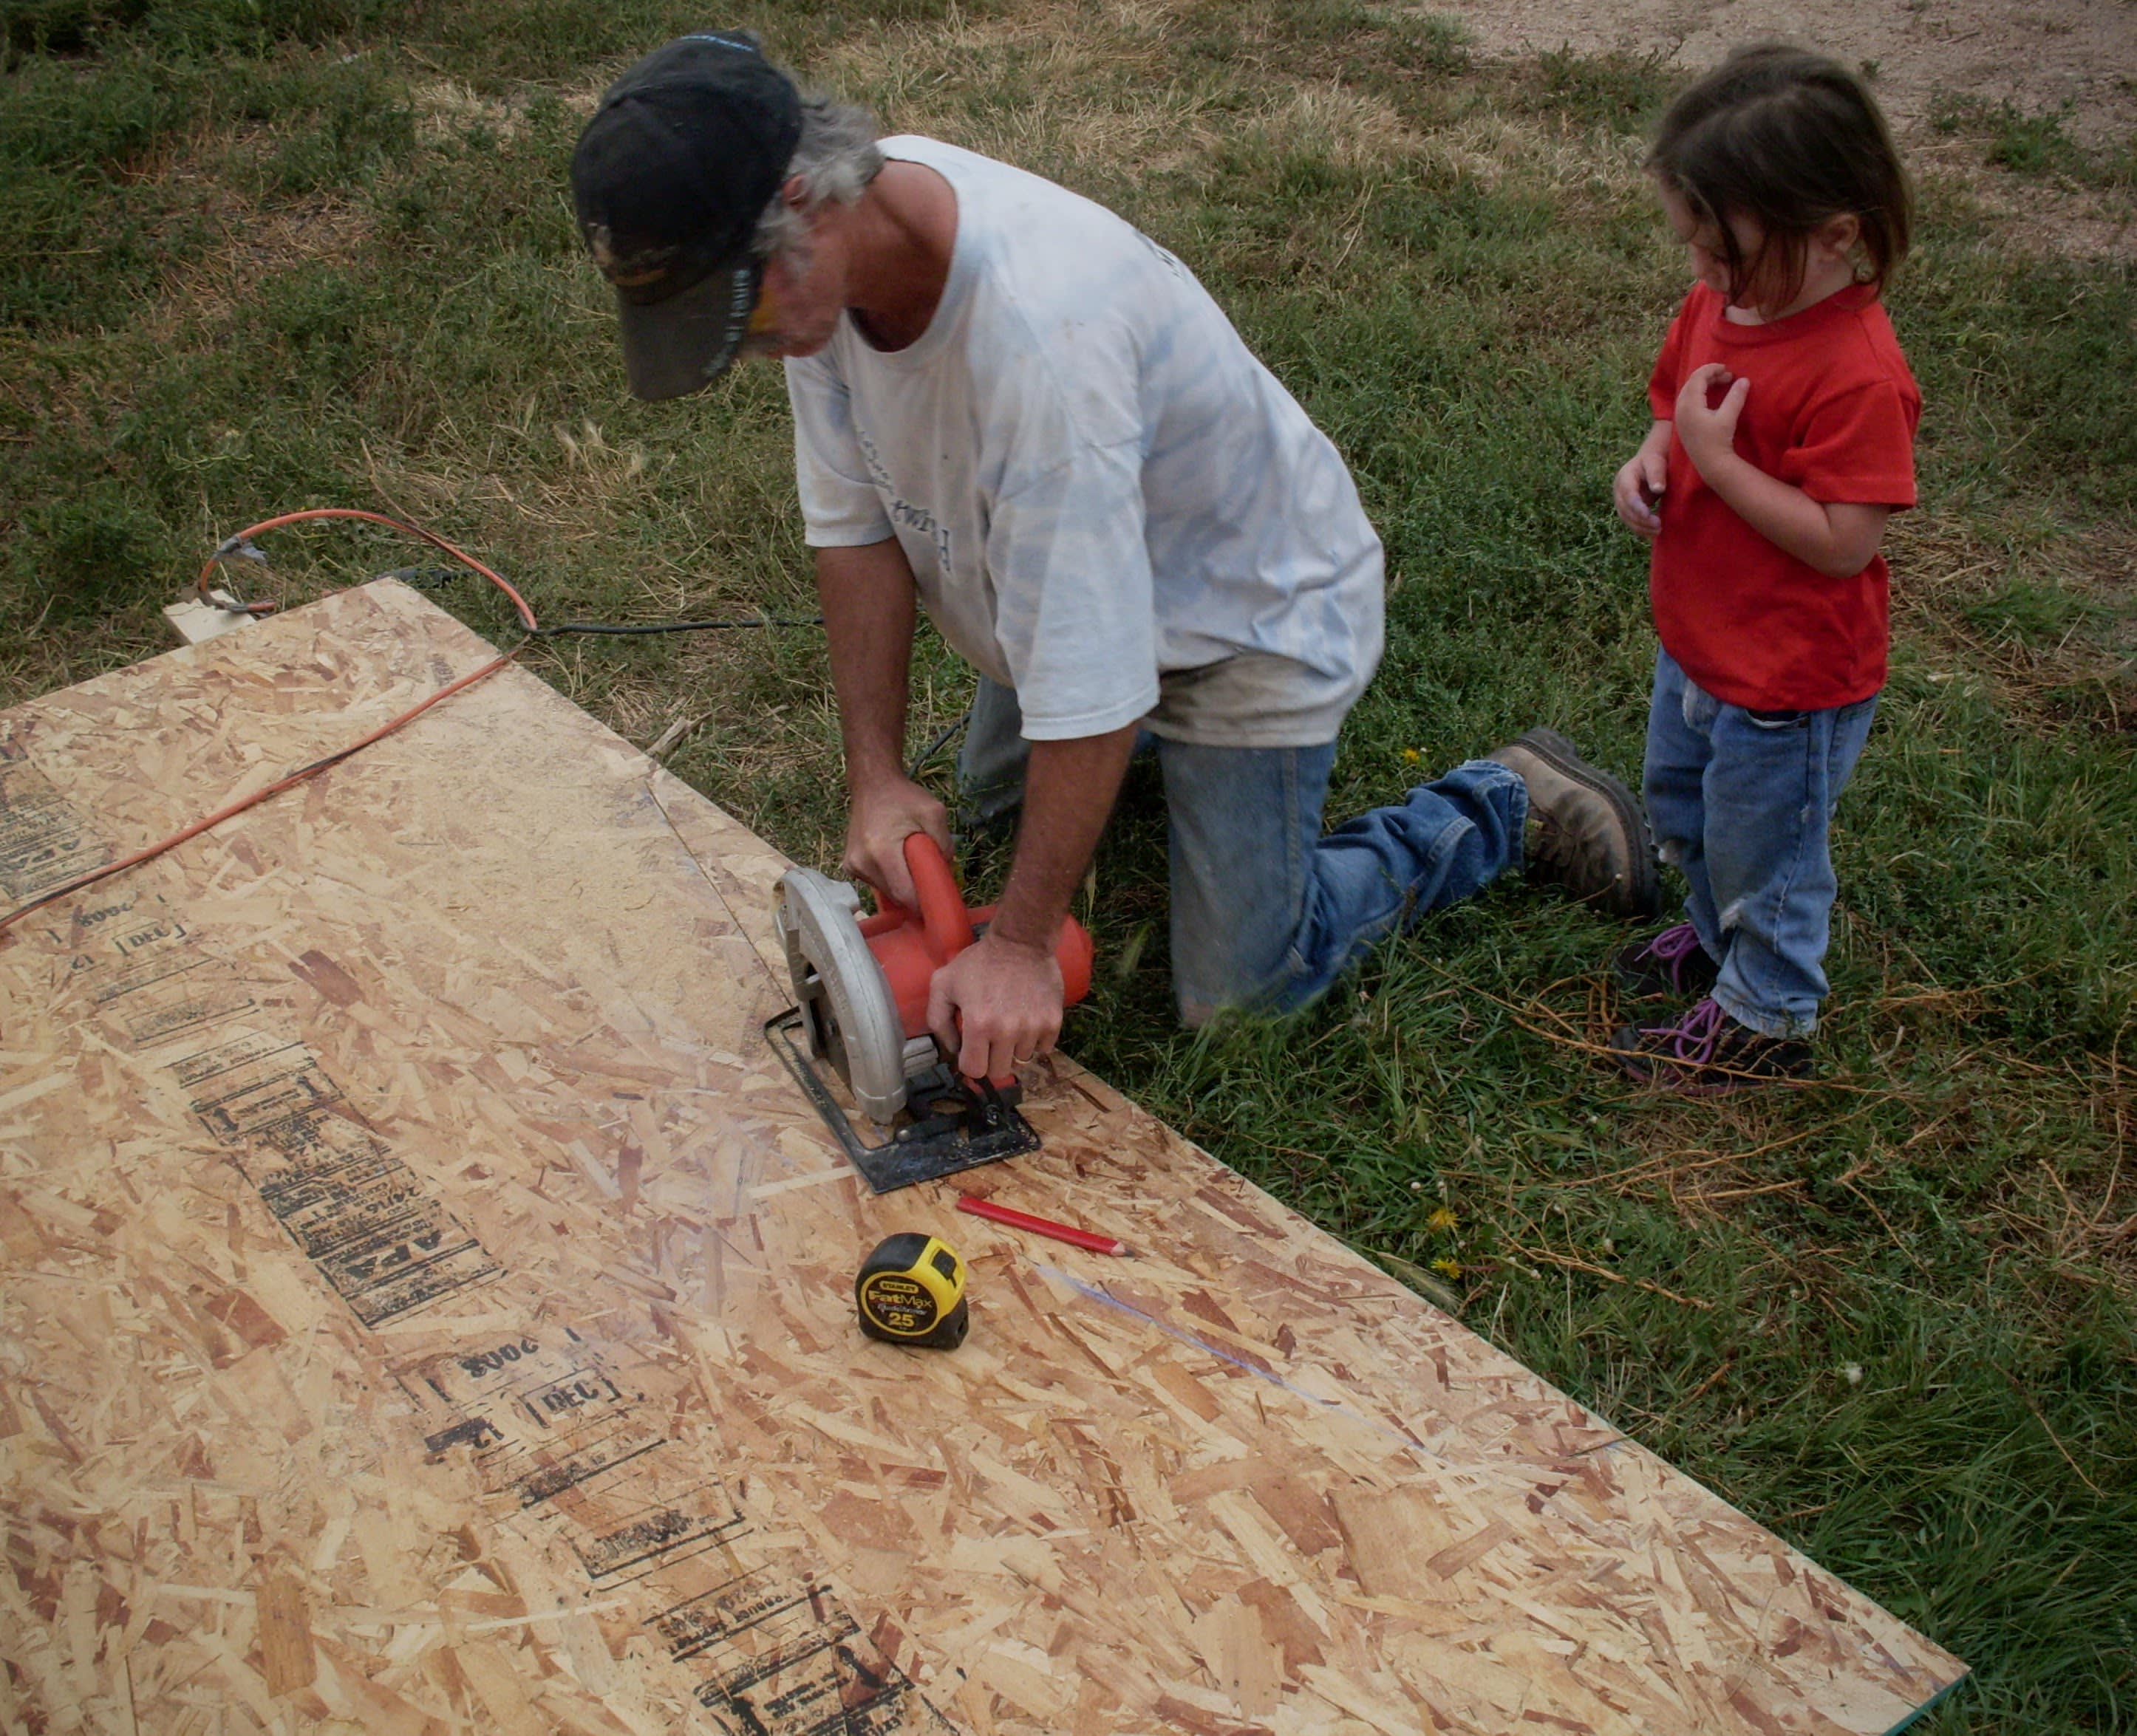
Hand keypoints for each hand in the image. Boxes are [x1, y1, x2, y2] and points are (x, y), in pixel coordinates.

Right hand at [844, 776, 950, 909]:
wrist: (872, 785)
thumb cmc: (904, 797)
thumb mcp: (934, 812)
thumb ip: (945, 844)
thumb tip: (946, 872)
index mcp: (881, 851)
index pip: (905, 895)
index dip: (925, 902)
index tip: (939, 896)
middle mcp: (862, 863)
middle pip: (896, 897)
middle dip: (916, 892)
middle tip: (929, 875)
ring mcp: (852, 866)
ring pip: (886, 892)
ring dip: (903, 885)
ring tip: (910, 861)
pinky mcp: (850, 866)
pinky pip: (877, 883)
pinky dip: (891, 878)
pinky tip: (895, 859)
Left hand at [927, 931, 1063, 1081]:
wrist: (1021, 942)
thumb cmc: (980, 962)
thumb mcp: (943, 984)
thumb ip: (937, 1021)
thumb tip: (952, 1050)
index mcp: (978, 1025)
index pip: (974, 1070)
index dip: (969, 1062)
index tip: (971, 1050)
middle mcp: (1007, 1031)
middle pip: (999, 1071)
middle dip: (991, 1058)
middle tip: (990, 1039)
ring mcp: (1033, 1028)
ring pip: (1022, 1060)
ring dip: (1014, 1047)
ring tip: (1010, 1023)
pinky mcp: (1053, 1022)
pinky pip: (1043, 1049)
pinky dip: (1035, 1041)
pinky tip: (1026, 1020)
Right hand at [1613, 450, 1668, 537]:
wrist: (1649, 462)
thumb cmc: (1654, 460)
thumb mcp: (1656, 462)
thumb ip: (1657, 474)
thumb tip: (1658, 489)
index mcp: (1624, 477)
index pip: (1628, 494)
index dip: (1636, 506)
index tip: (1648, 515)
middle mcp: (1619, 491)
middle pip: (1625, 509)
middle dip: (1640, 520)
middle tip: (1659, 525)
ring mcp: (1621, 501)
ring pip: (1626, 518)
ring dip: (1641, 527)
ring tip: (1658, 531)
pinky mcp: (1627, 509)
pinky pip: (1631, 522)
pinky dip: (1641, 529)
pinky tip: (1653, 534)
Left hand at [1674, 362, 1749, 476]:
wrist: (1709, 464)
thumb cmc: (1718, 441)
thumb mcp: (1728, 417)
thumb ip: (1735, 397)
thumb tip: (1744, 380)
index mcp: (1689, 404)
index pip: (1697, 378)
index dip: (1711, 369)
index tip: (1726, 367)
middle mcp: (1680, 408)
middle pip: (1691, 382)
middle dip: (1709, 375)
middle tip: (1727, 375)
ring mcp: (1679, 416)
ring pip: (1689, 391)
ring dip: (1704, 383)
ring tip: (1722, 382)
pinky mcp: (1682, 422)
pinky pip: (1688, 399)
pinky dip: (1699, 392)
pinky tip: (1711, 394)